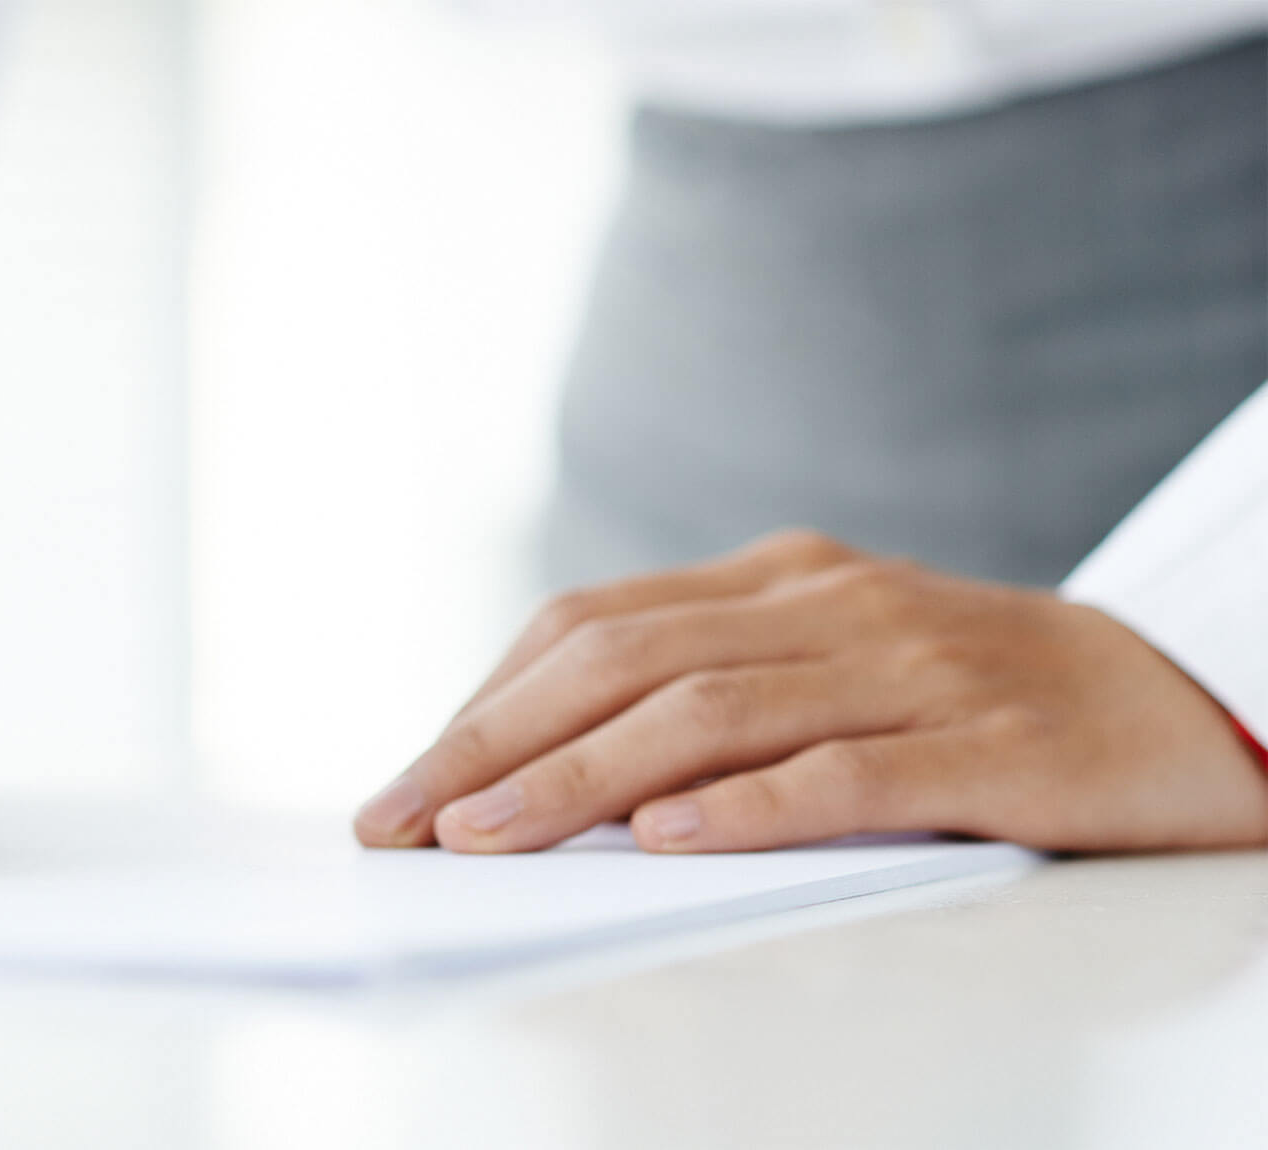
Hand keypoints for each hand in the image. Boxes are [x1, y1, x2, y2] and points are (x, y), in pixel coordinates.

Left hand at [354, 530, 1267, 854]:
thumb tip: (553, 771)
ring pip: (710, 710)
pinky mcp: (989, 745)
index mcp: (779, 581)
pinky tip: (663, 839)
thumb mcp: (835, 663)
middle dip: (493, 744)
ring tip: (485, 837)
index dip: (487, 703)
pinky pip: (848, 772)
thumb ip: (716, 689)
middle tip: (401, 821)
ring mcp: (910, 667)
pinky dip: (747, 805)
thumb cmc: (976, 697)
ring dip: (579, 777)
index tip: (407, 782)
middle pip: (622, 661)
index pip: (592, 627)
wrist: (1187, 692)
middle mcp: (829, 605)